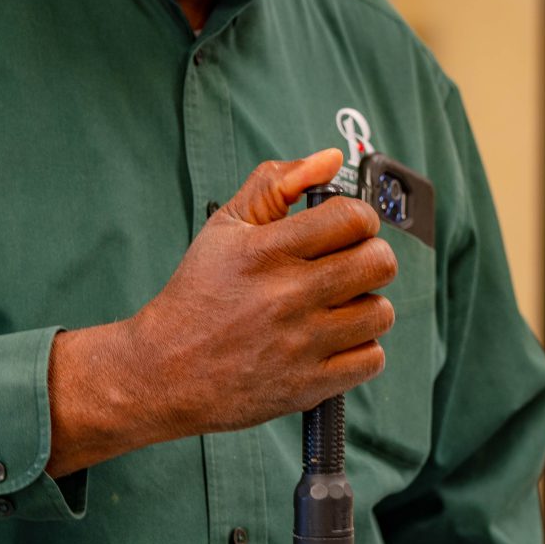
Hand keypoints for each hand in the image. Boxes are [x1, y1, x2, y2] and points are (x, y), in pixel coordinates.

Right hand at [47, 148, 397, 474]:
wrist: (164, 371)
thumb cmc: (198, 294)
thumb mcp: (225, 227)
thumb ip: (276, 184)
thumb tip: (331, 159)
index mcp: (267, 251)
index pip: (353, 218)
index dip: (358, 220)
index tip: (346, 231)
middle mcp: (287, 295)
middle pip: (378, 263)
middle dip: (369, 258)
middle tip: (347, 266)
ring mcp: (301, 343)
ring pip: (379, 312)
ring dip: (365, 306)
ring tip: (337, 306)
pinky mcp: (309, 385)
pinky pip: (371, 359)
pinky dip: (359, 350)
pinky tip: (333, 341)